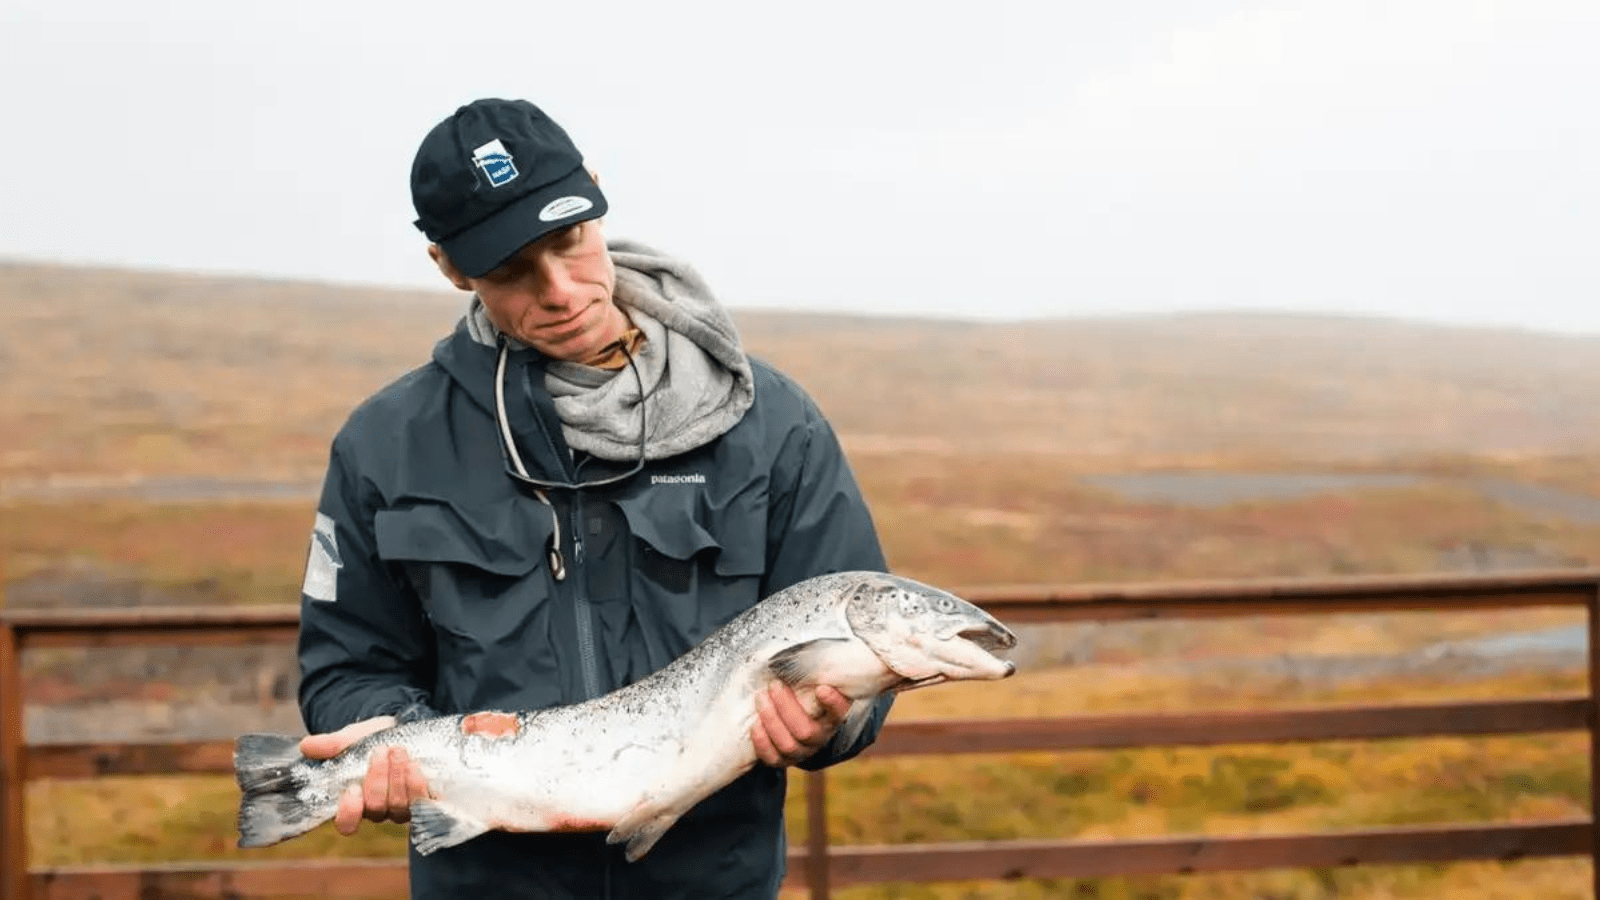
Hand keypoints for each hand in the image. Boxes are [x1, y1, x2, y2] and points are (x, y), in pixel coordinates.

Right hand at [298, 715, 427, 834]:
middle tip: (380, 751)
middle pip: (375, 809)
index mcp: (354, 802)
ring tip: (397, 750)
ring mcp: (402, 807)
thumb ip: (330, 745)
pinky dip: (417, 784)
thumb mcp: (349, 739)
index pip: (347, 824)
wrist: (400, 730)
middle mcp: (378, 810)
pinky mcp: (423, 799)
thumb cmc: (370, 740)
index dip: (349, 812)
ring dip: (397, 777)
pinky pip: (422, 801)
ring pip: (398, 806)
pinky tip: (415, 765)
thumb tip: (306, 746)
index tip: (351, 788)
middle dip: (377, 780)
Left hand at [751, 683, 850, 767]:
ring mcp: (801, 752)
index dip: (832, 703)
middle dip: (786, 707)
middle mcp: (820, 738)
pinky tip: (755, 724)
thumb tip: (797, 654)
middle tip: (774, 685)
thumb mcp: (809, 685)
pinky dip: (762, 741)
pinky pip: (772, 758)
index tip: (821, 688)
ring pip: (788, 745)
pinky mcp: (782, 761)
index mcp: (832, 717)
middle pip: (806, 731)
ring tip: (761, 698)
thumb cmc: (801, 696)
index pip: (840, 712)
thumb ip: (810, 675)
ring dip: (771, 720)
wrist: (791, 720)